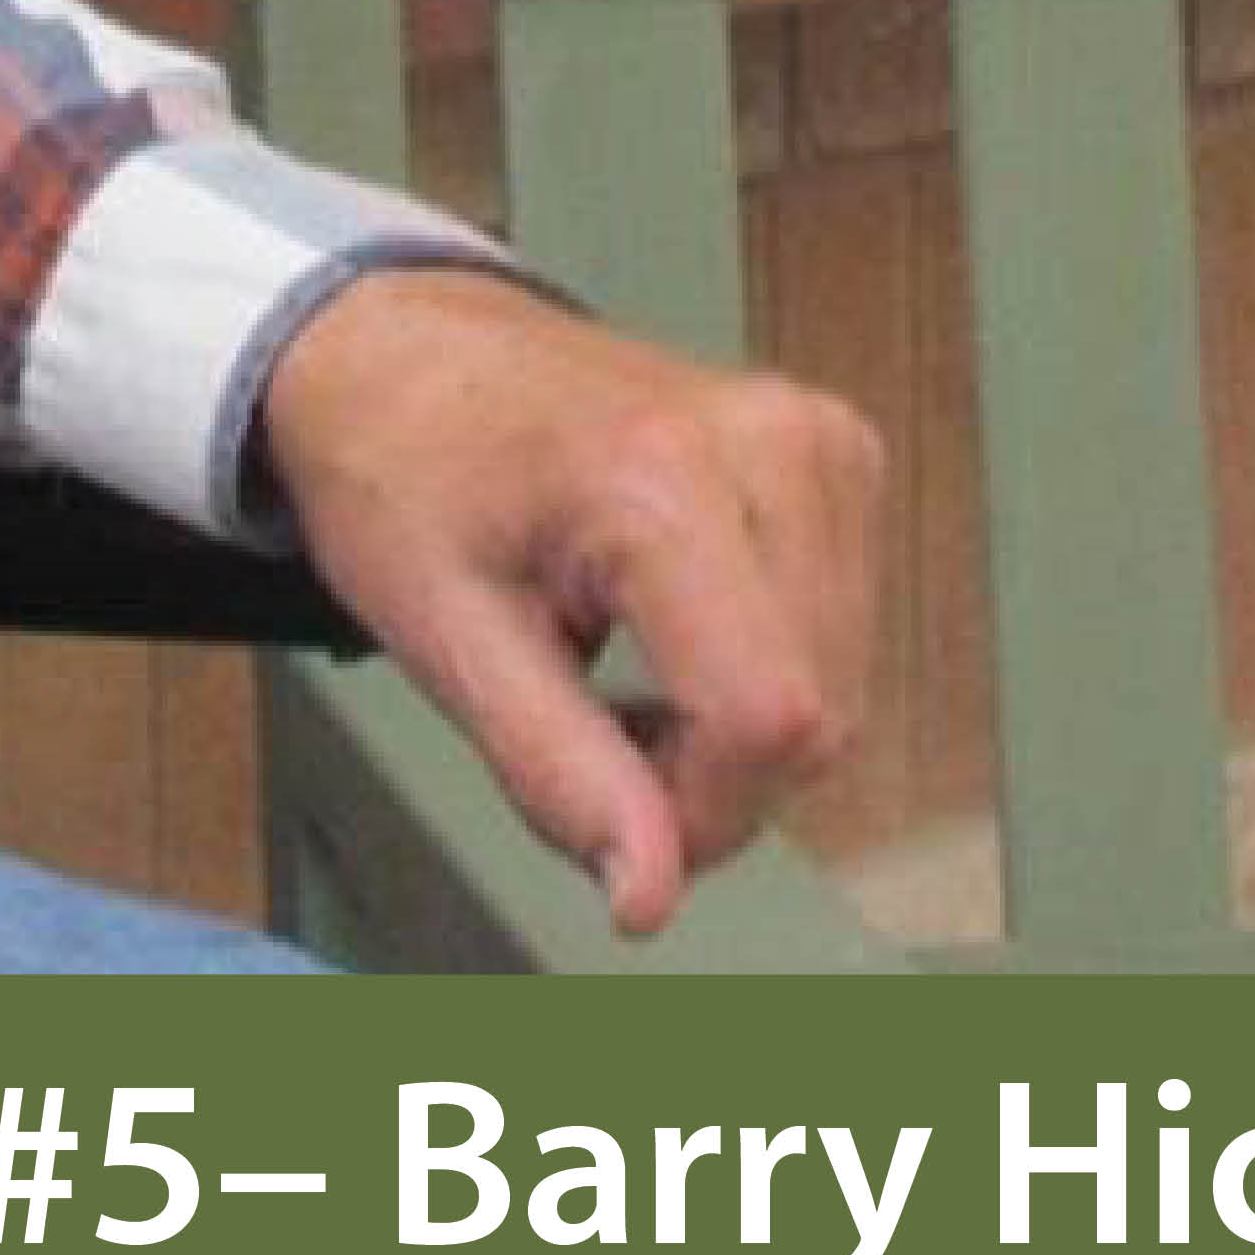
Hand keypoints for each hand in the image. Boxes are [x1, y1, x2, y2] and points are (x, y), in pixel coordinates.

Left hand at [249, 265, 880, 938]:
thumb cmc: (409, 473)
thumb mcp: (450, 641)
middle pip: (817, 714)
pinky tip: (684, 639)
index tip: (619, 822)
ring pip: (842, 687)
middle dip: (716, 781)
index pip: (768, 714)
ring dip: (745, 733)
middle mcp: (764, 440)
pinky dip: (771, 672)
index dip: (704, 812)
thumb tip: (649, 896)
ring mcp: (816, 437)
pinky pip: (844, 631)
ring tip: (630, 680)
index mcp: (657, 477)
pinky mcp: (839, 452)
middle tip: (599, 743)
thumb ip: (560, 777)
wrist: (415, 358)